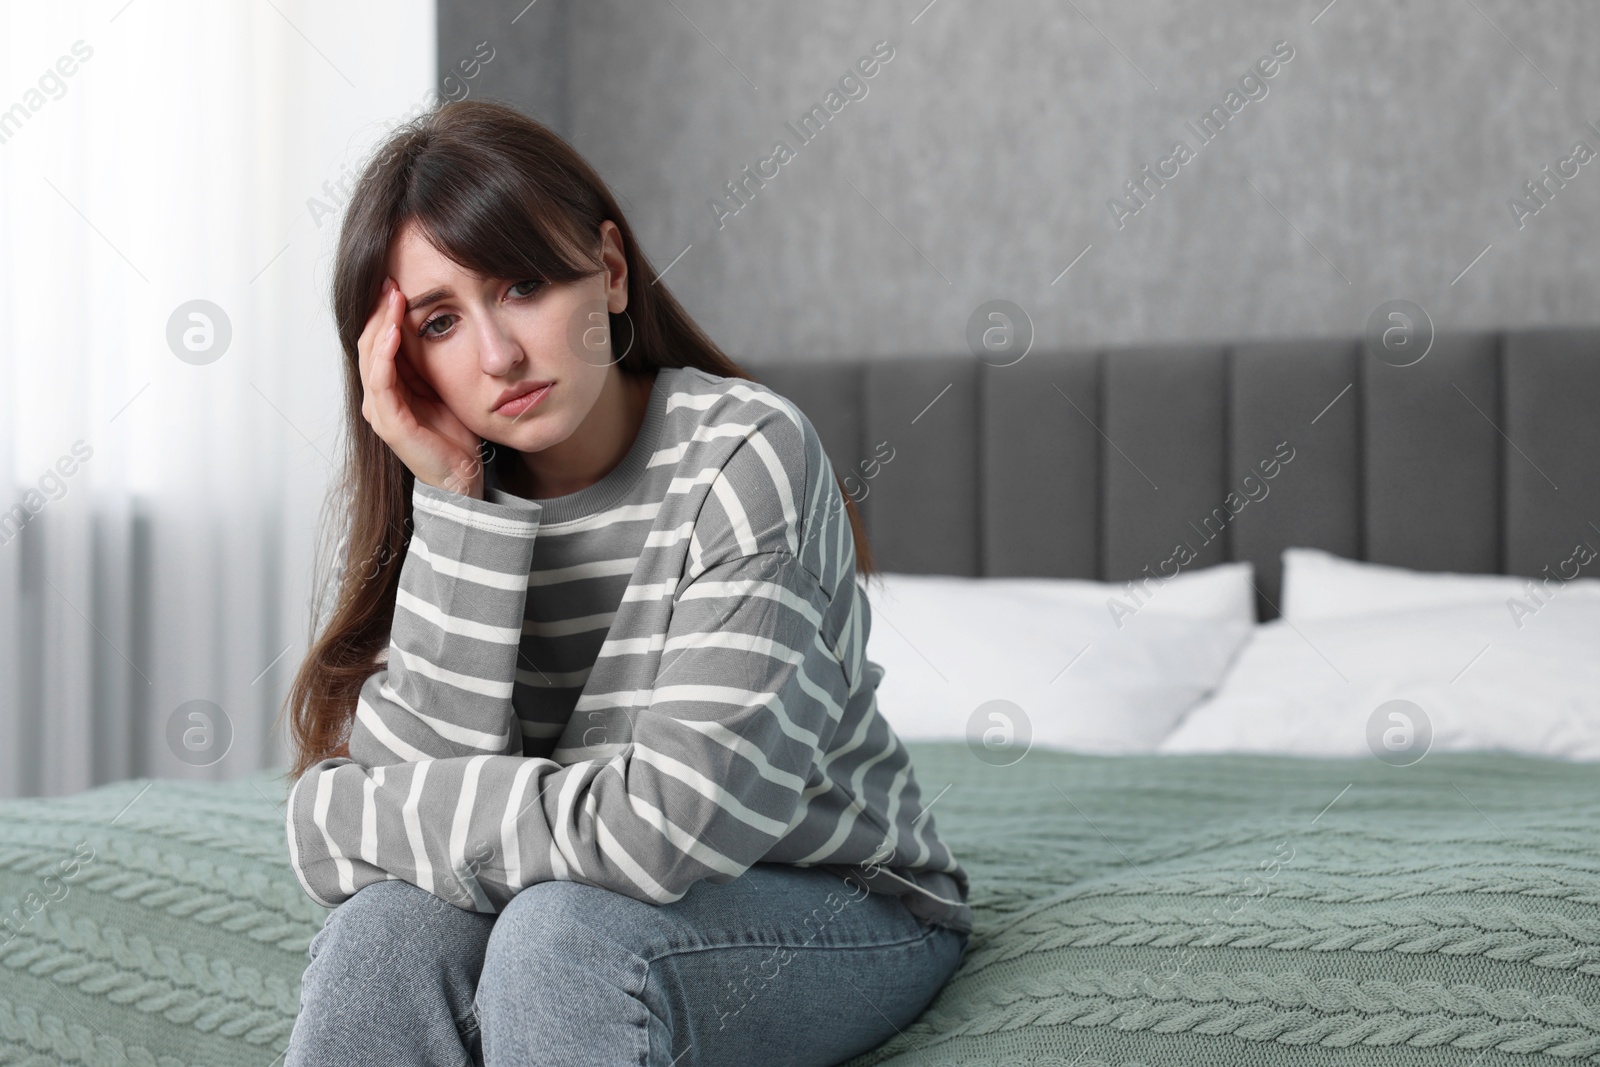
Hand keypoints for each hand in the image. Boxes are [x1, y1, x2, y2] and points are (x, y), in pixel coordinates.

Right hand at [358, 276, 486, 498]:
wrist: (463, 474)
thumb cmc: (454, 433)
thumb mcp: (443, 385)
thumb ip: (431, 360)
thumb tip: (436, 320)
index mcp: (388, 387)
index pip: (376, 340)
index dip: (382, 311)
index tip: (394, 281)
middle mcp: (377, 397)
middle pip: (368, 343)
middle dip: (378, 310)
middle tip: (389, 280)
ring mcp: (380, 410)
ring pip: (370, 357)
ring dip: (379, 324)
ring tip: (391, 297)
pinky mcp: (389, 423)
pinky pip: (381, 381)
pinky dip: (385, 354)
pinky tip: (393, 332)